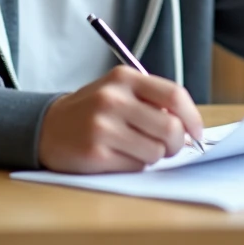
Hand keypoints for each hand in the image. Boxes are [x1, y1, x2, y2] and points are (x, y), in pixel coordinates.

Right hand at [38, 66, 204, 173]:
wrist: (47, 127)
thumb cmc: (93, 111)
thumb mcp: (119, 91)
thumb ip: (152, 101)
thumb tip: (189, 129)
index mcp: (124, 78)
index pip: (174, 95)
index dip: (192, 117)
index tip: (196, 132)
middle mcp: (113, 99)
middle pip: (170, 128)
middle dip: (176, 144)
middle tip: (168, 147)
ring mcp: (103, 126)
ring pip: (156, 151)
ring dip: (153, 156)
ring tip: (135, 148)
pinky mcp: (95, 153)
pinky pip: (136, 166)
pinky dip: (135, 165)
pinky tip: (118, 156)